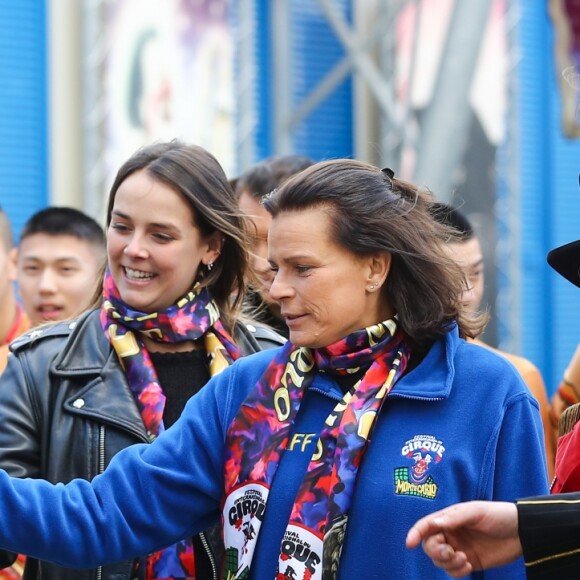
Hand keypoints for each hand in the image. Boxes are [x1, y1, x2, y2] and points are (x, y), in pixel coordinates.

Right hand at [405, 501, 521, 576]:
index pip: (426, 526)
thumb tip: (433, 524)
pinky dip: (457, 571)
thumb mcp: (476, 511)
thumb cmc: (497, 515)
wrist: (522, 532)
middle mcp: (450, 534)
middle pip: (430, 546)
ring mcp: (459, 549)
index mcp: (448, 519)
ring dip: (448, 563)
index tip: (409, 544)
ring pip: (440, 561)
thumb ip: (454, 518)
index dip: (415, 533)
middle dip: (436, 552)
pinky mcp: (469, 562)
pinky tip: (469, 565)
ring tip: (464, 559)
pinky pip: (454, 572)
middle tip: (451, 552)